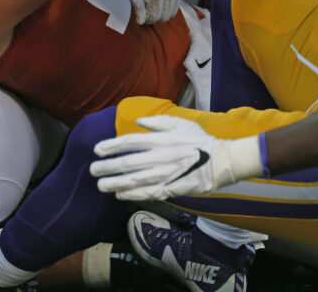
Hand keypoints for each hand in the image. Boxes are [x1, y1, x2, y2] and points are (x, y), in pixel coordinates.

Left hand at [90, 115, 261, 200]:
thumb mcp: (180, 123)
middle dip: (107, 167)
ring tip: (101, 186)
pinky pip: (149, 193)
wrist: (224, 160)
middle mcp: (160, 156)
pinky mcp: (173, 188)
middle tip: (93, 171)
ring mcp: (166, 174)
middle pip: (128, 162)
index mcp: (160, 139)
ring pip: (135, 180)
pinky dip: (133, 195)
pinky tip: (121, 195)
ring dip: (115, 183)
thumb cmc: (200, 140)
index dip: (110, 146)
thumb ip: (157, 121)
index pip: (129, 142)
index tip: (96, 150)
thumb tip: (139, 120)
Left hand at [117, 0, 181, 24]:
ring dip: (160, 13)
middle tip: (142, 14)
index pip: (155, 16)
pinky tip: (155, 3)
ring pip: (172, 12)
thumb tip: (141, 21)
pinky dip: (166, 7)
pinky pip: (176, 3)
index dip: (145, 21)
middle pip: (164, 16)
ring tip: (148, 9)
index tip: (137, 18)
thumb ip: (136, 3)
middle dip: (152, 18)